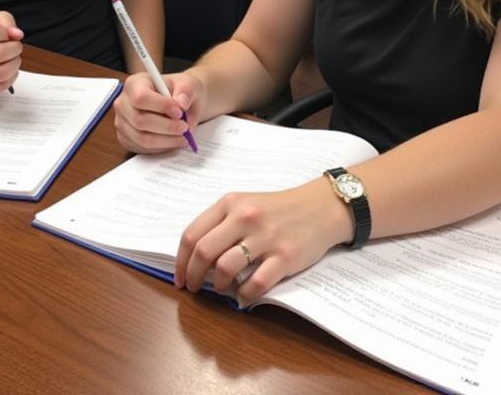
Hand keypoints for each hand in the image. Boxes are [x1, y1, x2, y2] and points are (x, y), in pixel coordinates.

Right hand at [0, 10, 22, 95]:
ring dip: (15, 64)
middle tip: (15, 46)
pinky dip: (11, 77)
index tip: (8, 35)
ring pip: (1, 73)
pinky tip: (7, 68)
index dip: (6, 34)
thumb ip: (4, 20)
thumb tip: (17, 34)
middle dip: (15, 49)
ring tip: (12, 57)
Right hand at [114, 70, 200, 152]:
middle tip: (185, 127)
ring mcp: (122, 123)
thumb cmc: (178, 92)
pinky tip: (173, 140)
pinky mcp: (126, 139)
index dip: (161, 106)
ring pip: (142, 138)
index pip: (141, 97)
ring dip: (166, 140)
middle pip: (140, 120)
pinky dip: (161, 147)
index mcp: (135, 84)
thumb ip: (185, 91)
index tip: (179, 111)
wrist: (177, 104)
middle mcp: (123, 103)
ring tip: (183, 136)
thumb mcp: (187, 84)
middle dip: (167, 127)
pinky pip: (143, 148)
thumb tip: (181, 104)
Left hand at [174, 178, 351, 300]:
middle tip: (194, 289)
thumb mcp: (245, 204)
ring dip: (218, 286)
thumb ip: (222, 223)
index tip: (179, 277)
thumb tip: (196, 257)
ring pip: (226, 268)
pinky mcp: (284, 257)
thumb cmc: (279, 208)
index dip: (181, 261)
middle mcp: (244, 218)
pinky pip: (255, 284)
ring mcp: (264, 237)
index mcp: (230, 203)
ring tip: (222, 289)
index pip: (192, 234)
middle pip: (204, 252)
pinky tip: (243, 297)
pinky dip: (243, 296)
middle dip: (193, 276)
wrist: (320, 207)